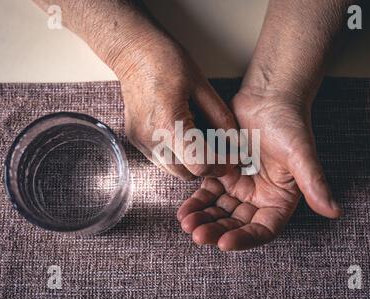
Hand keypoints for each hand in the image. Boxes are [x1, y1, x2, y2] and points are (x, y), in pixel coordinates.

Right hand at [118, 34, 236, 179]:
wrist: (133, 52)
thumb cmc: (166, 62)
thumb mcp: (202, 86)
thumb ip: (221, 118)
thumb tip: (236, 142)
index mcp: (170, 124)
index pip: (200, 165)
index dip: (220, 166)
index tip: (232, 159)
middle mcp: (151, 139)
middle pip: (187, 174)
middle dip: (208, 167)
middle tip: (221, 151)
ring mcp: (141, 142)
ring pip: (174, 171)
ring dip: (192, 164)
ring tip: (202, 141)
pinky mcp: (136, 141)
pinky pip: (161, 160)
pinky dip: (177, 156)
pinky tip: (184, 136)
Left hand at [177, 87, 341, 250]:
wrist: (268, 96)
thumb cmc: (289, 122)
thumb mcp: (301, 154)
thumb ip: (314, 182)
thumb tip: (334, 211)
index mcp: (279, 199)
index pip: (262, 229)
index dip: (244, 239)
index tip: (224, 243)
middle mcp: (259, 197)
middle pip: (236, 223)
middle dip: (217, 230)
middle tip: (197, 234)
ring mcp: (239, 185)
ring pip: (219, 211)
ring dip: (203, 219)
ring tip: (186, 223)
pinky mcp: (222, 172)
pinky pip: (208, 192)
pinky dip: (196, 201)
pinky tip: (184, 209)